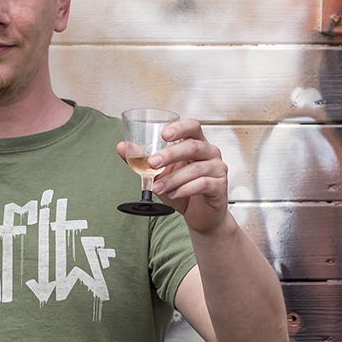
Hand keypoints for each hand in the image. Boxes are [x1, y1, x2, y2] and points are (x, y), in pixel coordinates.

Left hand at [120, 117, 231, 233]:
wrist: (198, 215)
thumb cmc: (181, 189)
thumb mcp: (159, 174)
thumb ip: (142, 160)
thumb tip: (121, 147)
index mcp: (196, 143)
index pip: (193, 126)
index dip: (179, 128)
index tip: (164, 135)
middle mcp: (210, 153)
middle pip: (193, 146)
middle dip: (170, 154)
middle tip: (152, 163)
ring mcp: (218, 169)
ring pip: (196, 169)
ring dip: (173, 179)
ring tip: (157, 188)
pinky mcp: (220, 187)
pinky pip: (203, 184)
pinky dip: (184, 190)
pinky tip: (173, 194)